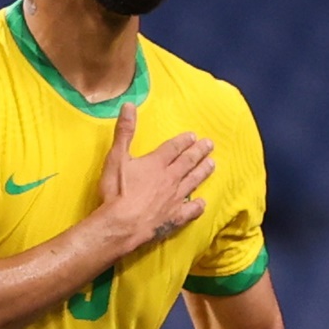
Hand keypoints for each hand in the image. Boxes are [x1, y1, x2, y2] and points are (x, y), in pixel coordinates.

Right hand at [98, 101, 213, 249]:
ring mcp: (175, 198)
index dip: (183, 141)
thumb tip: (129, 105)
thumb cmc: (117, 191)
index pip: (173, 148)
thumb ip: (124, 132)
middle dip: (199, 152)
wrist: (122, 224)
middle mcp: (170, 178)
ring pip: (193, 182)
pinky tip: (202, 202)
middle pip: (188, 162)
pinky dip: (197, 205)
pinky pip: (190, 210)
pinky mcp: (175, 217)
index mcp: (157, 163)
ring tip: (212, 164)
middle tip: (210, 145)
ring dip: (203, 172)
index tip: (193, 136)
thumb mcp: (116, 158)